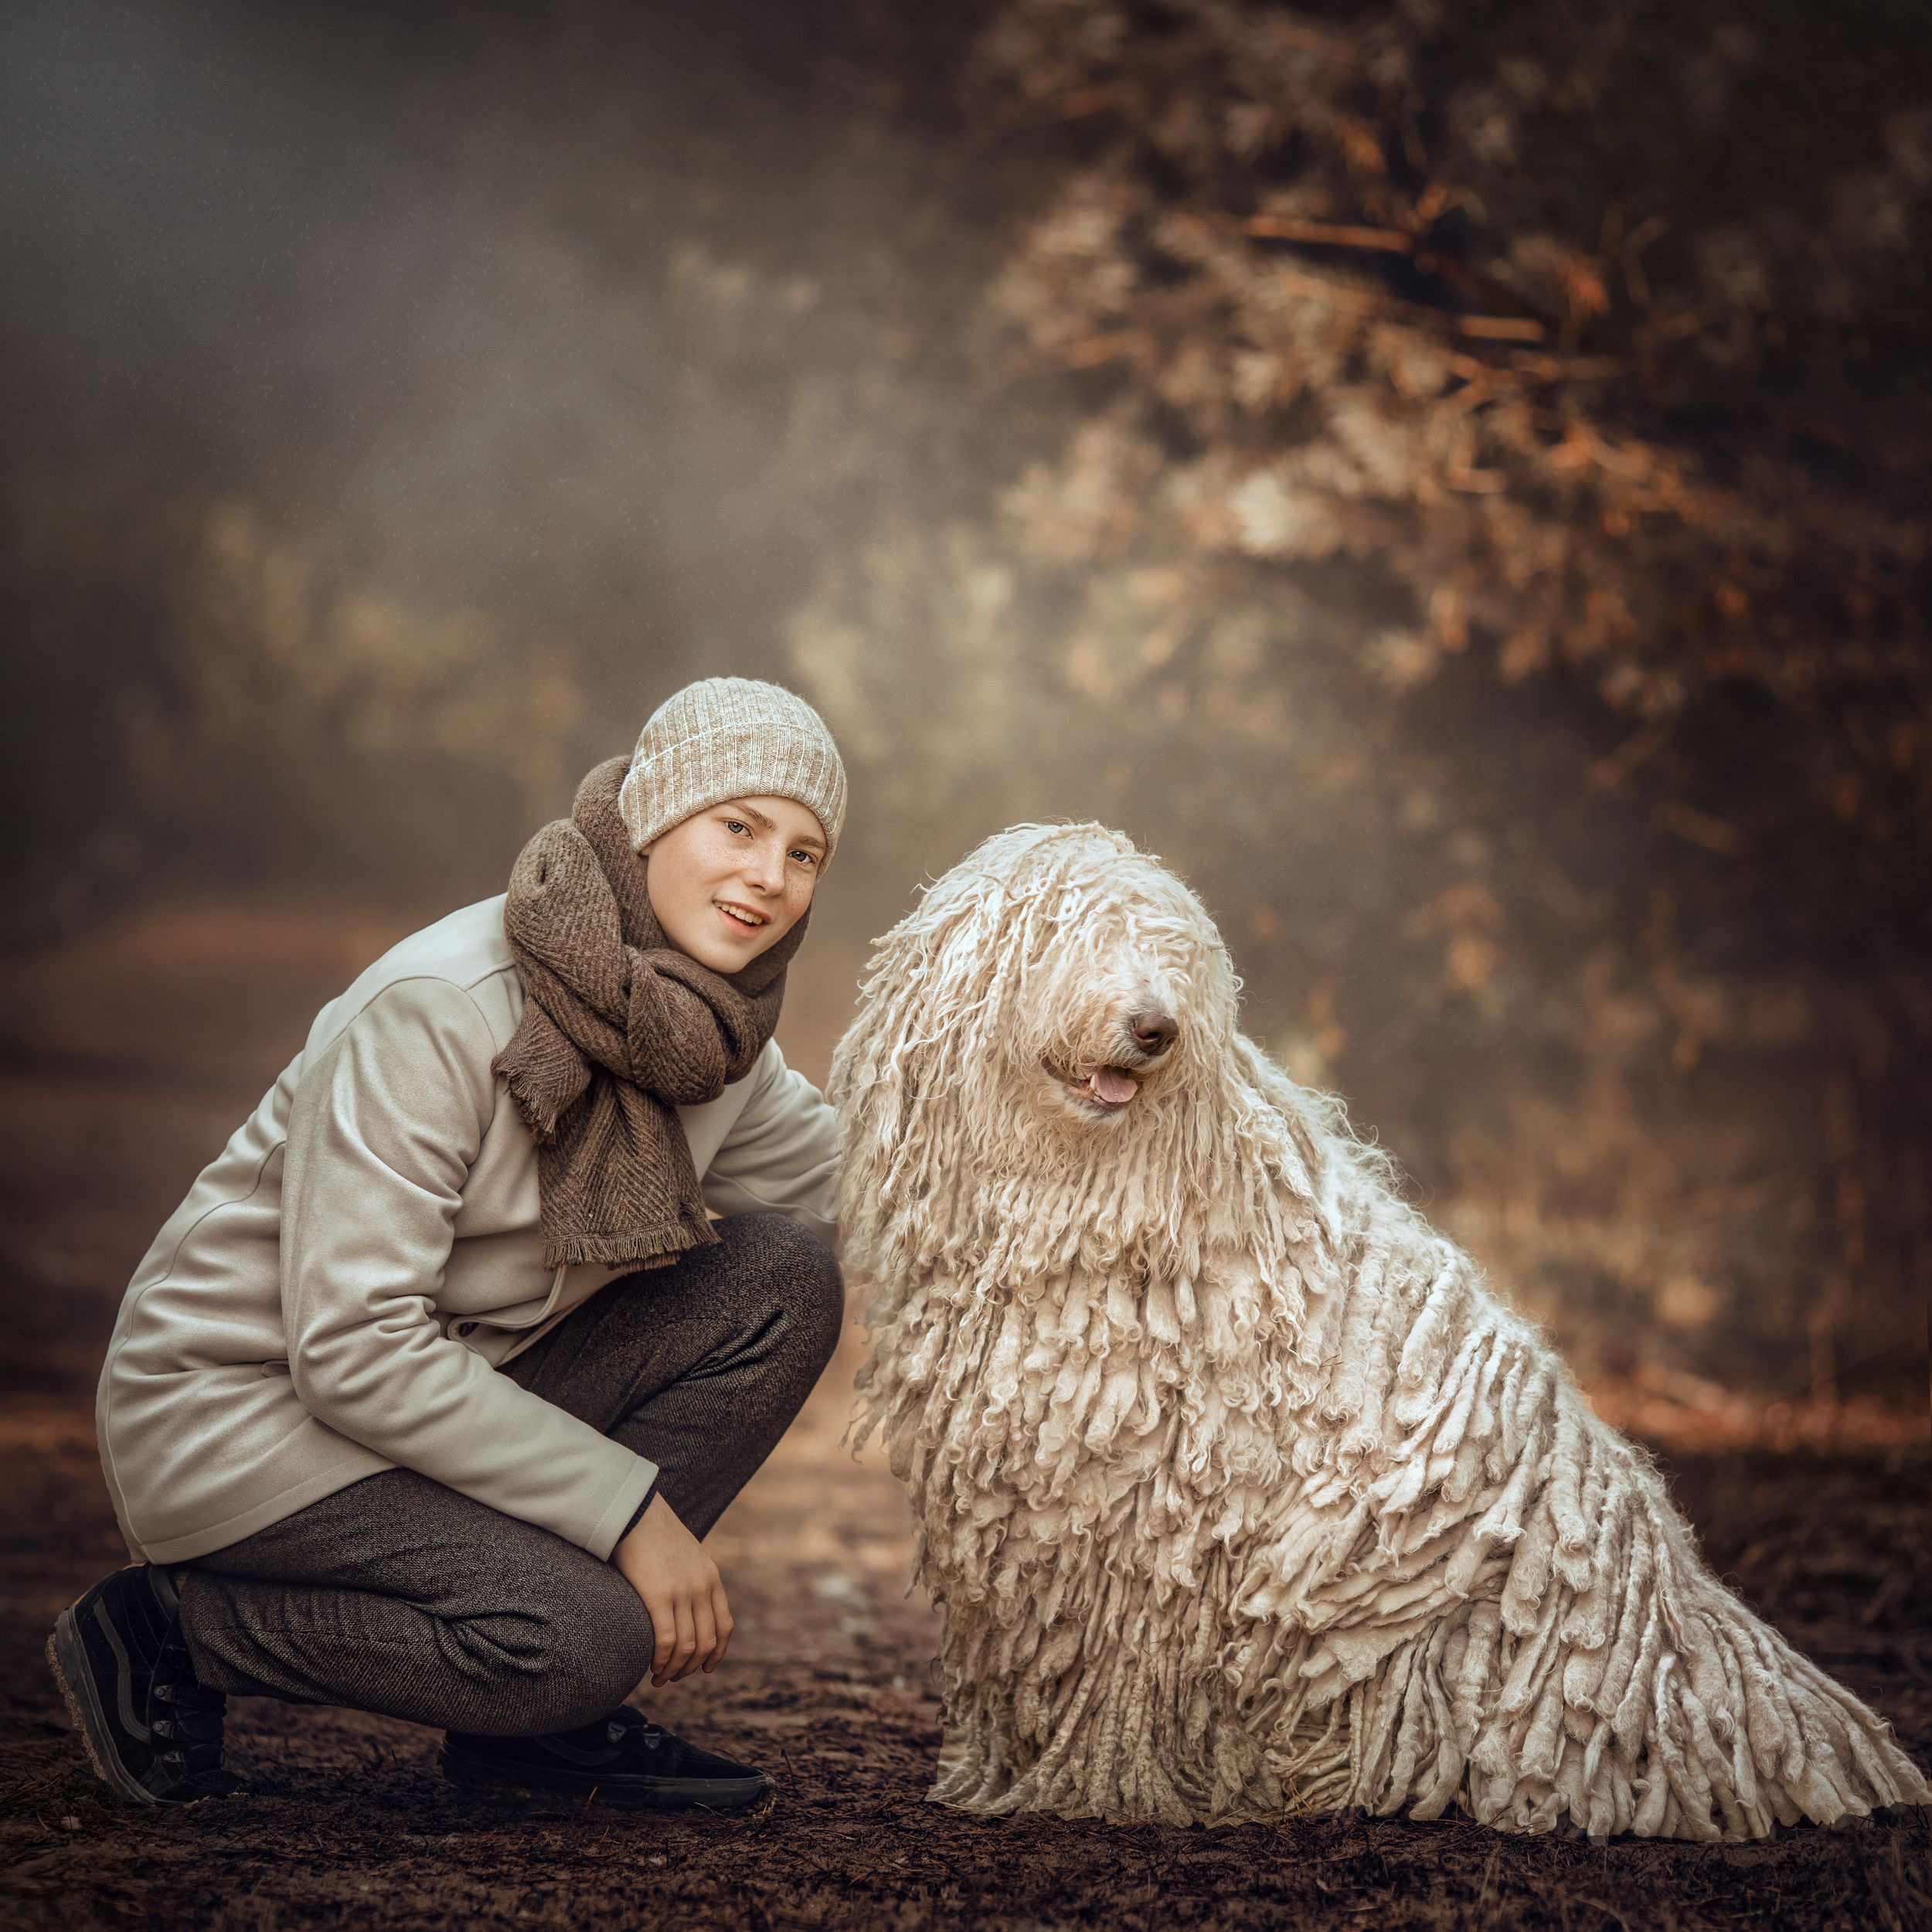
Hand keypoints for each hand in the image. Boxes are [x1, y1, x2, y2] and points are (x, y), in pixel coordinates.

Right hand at [613, 1492, 733, 1685]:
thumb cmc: (655, 1534)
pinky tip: (650, 1666)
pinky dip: (661, 1660)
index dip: (716, 1654)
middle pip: (706, 1642)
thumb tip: (686, 1609)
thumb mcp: (687, 1556)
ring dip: (673, 1670)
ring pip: (687, 1647)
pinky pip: (666, 1641)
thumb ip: (692, 1581)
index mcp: (712, 1578)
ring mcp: (683, 1592)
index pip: (724, 1626)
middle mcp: (702, 1587)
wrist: (637, 1512)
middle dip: (690, 1668)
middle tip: (672, 1678)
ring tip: (659, 1678)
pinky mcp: (658, 1595)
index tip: (704, 1668)